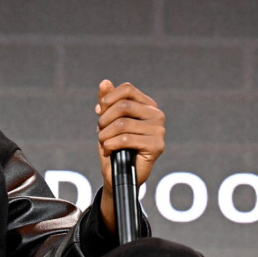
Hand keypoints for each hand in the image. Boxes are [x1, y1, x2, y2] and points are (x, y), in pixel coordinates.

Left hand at [95, 79, 164, 232]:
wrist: (117, 174)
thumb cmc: (113, 146)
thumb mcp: (106, 122)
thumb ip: (106, 102)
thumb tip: (105, 82)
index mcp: (147, 105)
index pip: (127, 89)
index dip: (108, 99)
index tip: (98, 112)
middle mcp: (157, 115)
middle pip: (123, 106)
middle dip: (104, 120)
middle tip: (100, 133)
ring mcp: (159, 130)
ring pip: (122, 124)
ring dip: (105, 136)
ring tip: (104, 143)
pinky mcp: (157, 146)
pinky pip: (125, 139)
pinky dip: (110, 145)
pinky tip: (109, 151)